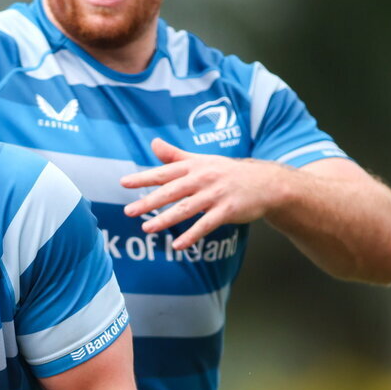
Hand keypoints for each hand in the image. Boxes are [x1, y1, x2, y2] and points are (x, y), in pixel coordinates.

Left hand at [121, 138, 285, 249]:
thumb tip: (154, 144)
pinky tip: (178, 245)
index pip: (164, 172)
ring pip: (186, 208)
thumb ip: (176, 156)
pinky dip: (192, 235)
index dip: (144, 178)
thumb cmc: (228, 172)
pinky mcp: (228, 210)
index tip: (124, 183)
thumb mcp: (202, 160)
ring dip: (166, 219)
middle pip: (172, 191)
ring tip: (147, 229)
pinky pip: (207, 224)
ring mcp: (216, 194)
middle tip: (128, 211)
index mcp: (194, 166)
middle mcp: (203, 178)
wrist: (266, 183)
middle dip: (149, 201)